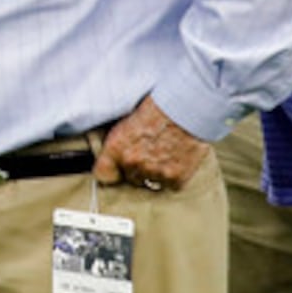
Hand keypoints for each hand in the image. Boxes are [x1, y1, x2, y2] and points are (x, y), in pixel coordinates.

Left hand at [93, 94, 209, 192]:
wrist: (188, 107)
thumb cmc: (159, 107)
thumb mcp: (127, 121)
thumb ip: (120, 144)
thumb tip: (116, 156)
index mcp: (116, 147)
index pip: (103, 175)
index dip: (113, 172)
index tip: (118, 171)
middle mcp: (133, 162)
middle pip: (131, 178)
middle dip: (139, 169)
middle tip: (152, 153)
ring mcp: (155, 172)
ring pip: (152, 182)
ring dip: (157, 173)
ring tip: (167, 154)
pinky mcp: (176, 178)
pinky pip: (172, 185)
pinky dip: (176, 176)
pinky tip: (179, 159)